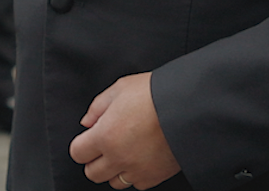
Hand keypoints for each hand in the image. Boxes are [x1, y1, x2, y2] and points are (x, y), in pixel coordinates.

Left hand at [70, 73, 178, 189]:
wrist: (190, 105)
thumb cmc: (157, 93)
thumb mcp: (122, 87)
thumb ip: (98, 106)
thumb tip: (88, 122)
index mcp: (105, 135)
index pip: (77, 153)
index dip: (83, 144)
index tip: (91, 137)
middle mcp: (118, 157)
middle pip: (92, 173)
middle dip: (95, 160)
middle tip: (106, 145)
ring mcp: (137, 169)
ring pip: (114, 182)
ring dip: (115, 169)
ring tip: (126, 152)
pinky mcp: (155, 176)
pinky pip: (137, 184)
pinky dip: (137, 174)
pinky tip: (142, 157)